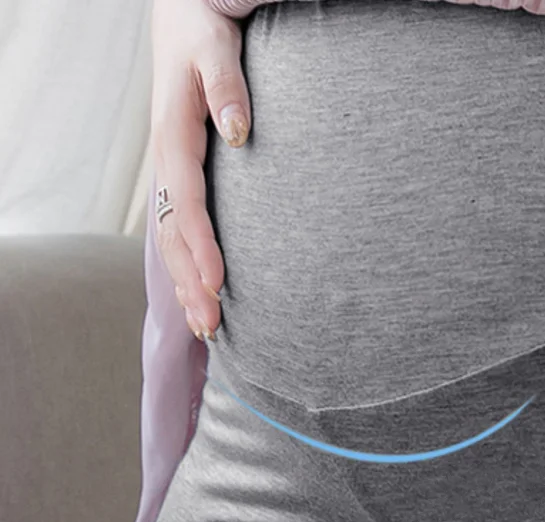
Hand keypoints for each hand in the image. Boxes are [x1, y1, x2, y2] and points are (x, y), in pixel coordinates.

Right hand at [151, 0, 251, 340]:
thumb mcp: (214, 47)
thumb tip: (239, 130)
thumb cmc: (203, 29)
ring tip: (205, 329)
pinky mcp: (179, 178)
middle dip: (191, 283)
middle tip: (213, 328)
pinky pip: (176, 230)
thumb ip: (226, 85)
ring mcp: (170, 173)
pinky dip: (187, 266)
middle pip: (172, 234)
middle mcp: (167, 161)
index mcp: (174, 134)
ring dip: (186, 285)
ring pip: (170, 239)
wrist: (184, 15)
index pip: (186, 201)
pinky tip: (201, 295)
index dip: (201, 245)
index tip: (220, 284)